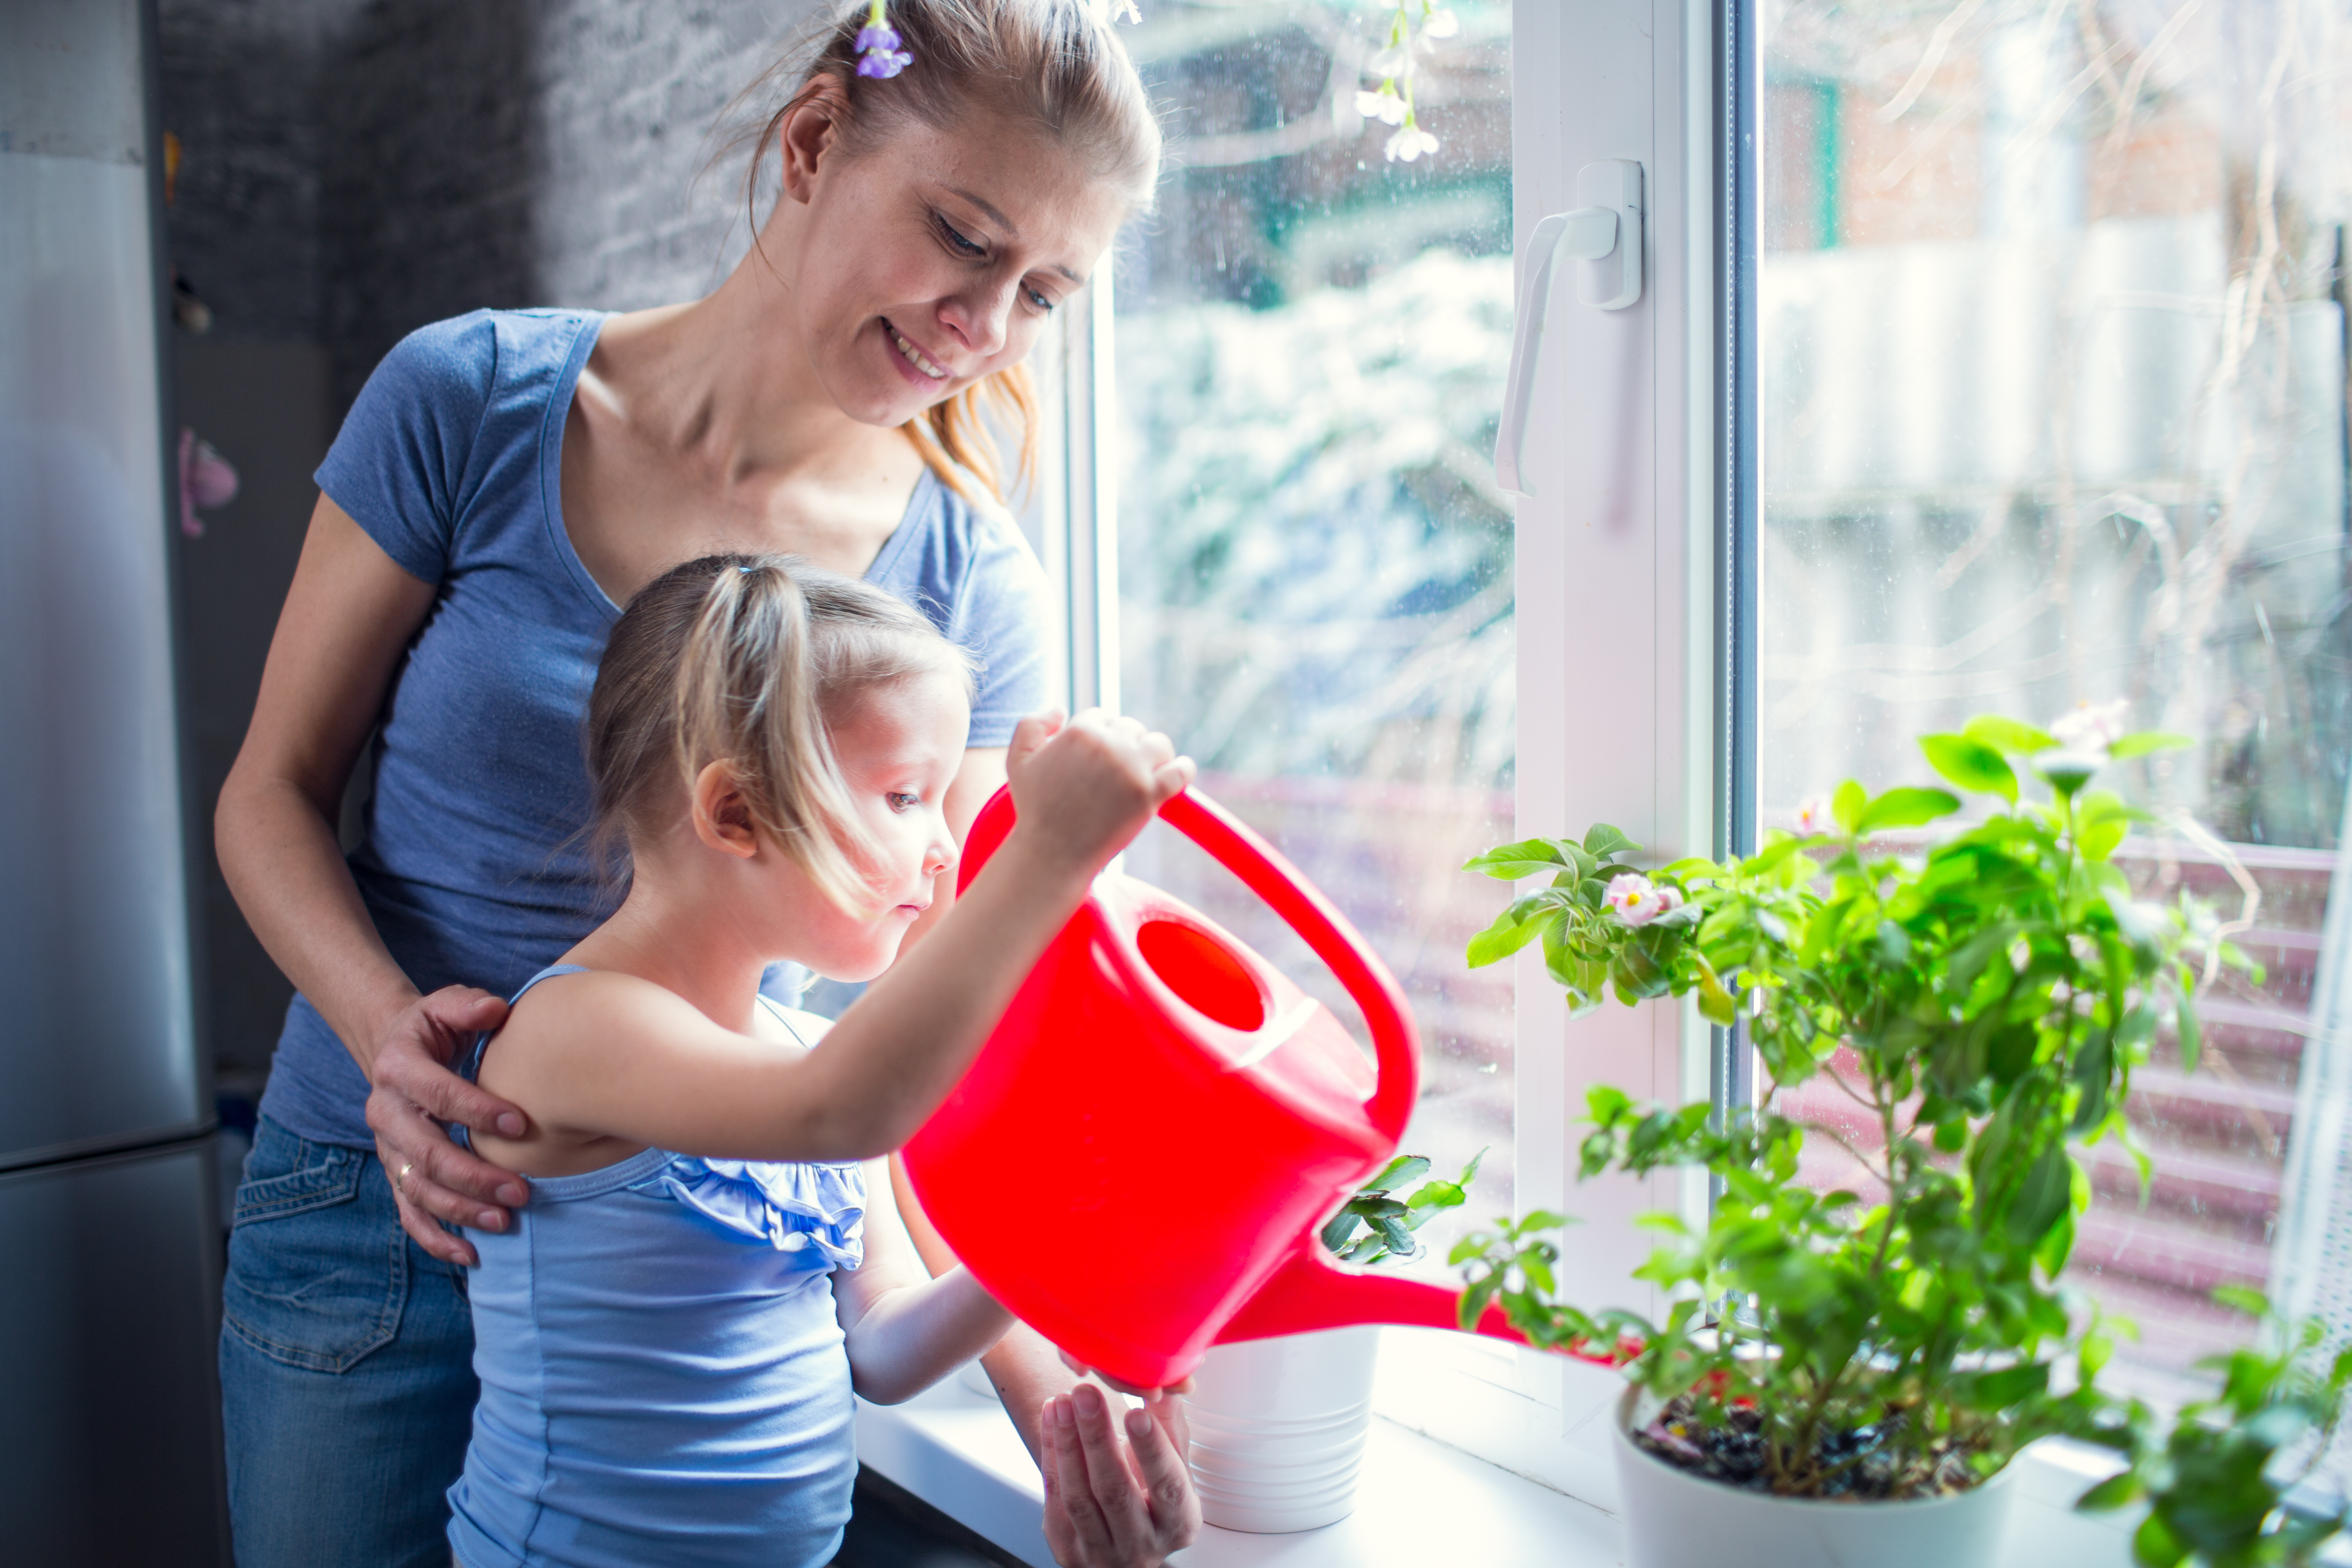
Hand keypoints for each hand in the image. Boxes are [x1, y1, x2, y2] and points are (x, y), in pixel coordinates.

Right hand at [362, 985, 527, 1266]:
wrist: (393, 1049)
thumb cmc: (433, 1027)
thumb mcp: (446, 1004)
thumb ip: (469, 1005)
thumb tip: (495, 1009)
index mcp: (399, 1069)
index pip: (438, 1095)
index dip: (477, 1111)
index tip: (522, 1124)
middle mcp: (385, 1113)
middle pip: (425, 1154)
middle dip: (472, 1176)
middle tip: (521, 1192)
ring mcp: (387, 1149)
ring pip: (417, 1189)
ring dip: (459, 1211)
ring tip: (504, 1222)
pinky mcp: (395, 1172)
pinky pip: (409, 1212)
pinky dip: (435, 1238)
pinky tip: (470, 1255)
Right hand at [1003, 708, 1193, 877]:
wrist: (1052, 853)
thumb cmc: (1035, 809)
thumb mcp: (1017, 760)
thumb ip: (1031, 725)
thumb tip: (1060, 710)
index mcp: (1081, 731)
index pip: (1103, 716)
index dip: (1101, 736)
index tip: (1096, 759)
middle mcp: (1110, 745)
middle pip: (1132, 729)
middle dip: (1125, 746)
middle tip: (1114, 773)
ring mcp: (1132, 769)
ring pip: (1158, 744)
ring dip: (1153, 755)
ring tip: (1142, 773)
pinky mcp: (1149, 795)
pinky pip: (1180, 771)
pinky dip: (1182, 770)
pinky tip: (1177, 773)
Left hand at [1040, 1382, 1200, 1567]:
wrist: (1127, 1537)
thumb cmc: (1155, 1493)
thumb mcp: (1174, 1463)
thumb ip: (1170, 1425)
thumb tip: (1167, 1384)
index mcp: (1179, 1523)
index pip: (1168, 1487)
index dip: (1152, 1450)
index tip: (1137, 1413)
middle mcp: (1141, 1546)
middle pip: (1115, 1491)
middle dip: (1097, 1438)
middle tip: (1085, 1395)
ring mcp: (1101, 1553)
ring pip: (1079, 1497)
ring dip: (1067, 1443)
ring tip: (1063, 1401)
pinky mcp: (1068, 1549)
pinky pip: (1055, 1496)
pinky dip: (1051, 1453)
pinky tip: (1052, 1416)